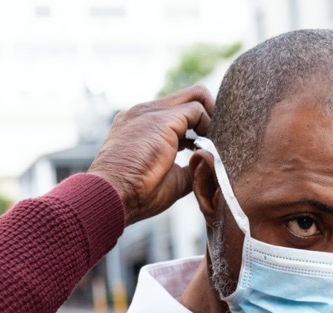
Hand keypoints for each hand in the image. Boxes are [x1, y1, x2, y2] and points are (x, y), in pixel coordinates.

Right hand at [88, 85, 213, 225]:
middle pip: (189, 97)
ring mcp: (151, 112)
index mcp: (140, 124)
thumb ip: (187, 167)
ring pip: (196, 97)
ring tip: (215, 145)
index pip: (176, 110)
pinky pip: (197, 110)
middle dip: (211, 115)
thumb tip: (205, 166)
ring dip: (213, 120)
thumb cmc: (136, 195)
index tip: (207, 145)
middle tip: (220, 139)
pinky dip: (210, 126)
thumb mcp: (169, 179)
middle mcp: (144, 112)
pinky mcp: (162, 119)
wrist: (112, 196)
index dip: (198, 124)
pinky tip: (209, 147)